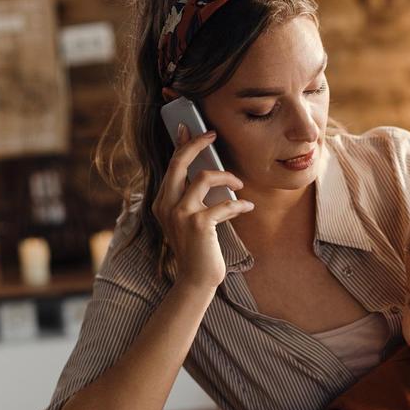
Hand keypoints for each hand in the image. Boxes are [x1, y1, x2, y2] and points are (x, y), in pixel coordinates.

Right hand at [151, 123, 252, 289]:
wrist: (196, 280)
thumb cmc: (197, 249)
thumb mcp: (188, 221)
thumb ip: (191, 199)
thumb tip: (208, 175)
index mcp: (161, 202)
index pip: (171, 166)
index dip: (181, 145)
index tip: (191, 129)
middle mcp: (166, 205)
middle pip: (179, 162)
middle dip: (196, 144)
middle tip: (212, 135)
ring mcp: (181, 214)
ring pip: (203, 177)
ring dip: (226, 177)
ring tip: (240, 185)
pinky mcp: (199, 225)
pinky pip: (224, 204)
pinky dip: (239, 204)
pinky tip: (247, 206)